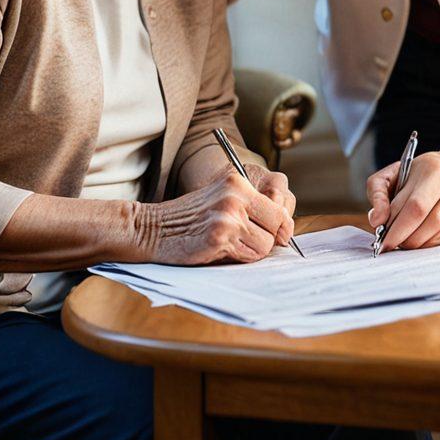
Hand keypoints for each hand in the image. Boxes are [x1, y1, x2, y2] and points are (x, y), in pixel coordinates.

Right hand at [130, 169, 294, 265]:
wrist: (153, 228)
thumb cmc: (190, 219)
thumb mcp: (222, 200)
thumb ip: (252, 208)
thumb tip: (286, 230)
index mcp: (238, 182)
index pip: (280, 205)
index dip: (281, 225)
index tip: (279, 236)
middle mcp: (236, 195)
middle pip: (278, 225)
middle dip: (268, 238)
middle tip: (248, 241)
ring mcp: (228, 215)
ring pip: (265, 244)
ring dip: (252, 251)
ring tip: (229, 244)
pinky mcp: (220, 237)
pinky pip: (249, 256)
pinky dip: (239, 258)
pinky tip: (219, 249)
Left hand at [366, 151, 439, 250]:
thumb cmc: (423, 172)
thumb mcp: (395, 171)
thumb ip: (378, 191)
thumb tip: (376, 220)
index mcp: (433, 169)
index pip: (412, 205)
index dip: (394, 226)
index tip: (381, 239)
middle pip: (426, 221)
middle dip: (404, 237)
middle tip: (390, 244)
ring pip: (437, 233)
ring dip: (416, 243)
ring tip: (404, 240)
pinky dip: (430, 243)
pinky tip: (420, 238)